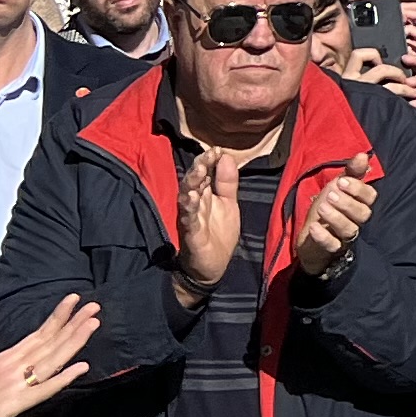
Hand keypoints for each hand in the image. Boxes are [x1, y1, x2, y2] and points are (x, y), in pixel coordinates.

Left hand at [0, 295, 100, 416]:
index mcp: (2, 363)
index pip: (36, 337)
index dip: (55, 319)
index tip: (73, 299)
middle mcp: (15, 374)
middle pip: (50, 346)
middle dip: (72, 326)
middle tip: (94, 306)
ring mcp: (16, 389)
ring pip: (51, 362)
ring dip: (72, 343)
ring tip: (92, 324)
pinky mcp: (12, 406)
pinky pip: (40, 391)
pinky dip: (60, 380)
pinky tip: (78, 368)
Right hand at [173, 142, 243, 298]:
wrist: (212, 267)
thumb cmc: (218, 234)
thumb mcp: (228, 204)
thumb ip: (227, 182)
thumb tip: (227, 155)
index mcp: (204, 195)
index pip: (204, 173)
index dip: (209, 160)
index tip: (217, 149)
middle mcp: (194, 204)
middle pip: (192, 181)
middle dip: (199, 167)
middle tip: (207, 156)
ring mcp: (191, 218)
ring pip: (187, 197)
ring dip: (191, 183)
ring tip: (198, 171)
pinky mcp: (191, 234)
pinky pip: (189, 219)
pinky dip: (190, 208)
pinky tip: (192, 198)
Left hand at [290, 160, 383, 282]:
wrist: (310, 235)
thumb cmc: (328, 207)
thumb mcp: (337, 186)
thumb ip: (351, 172)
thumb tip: (363, 154)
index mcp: (359, 204)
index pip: (370, 197)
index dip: (359, 189)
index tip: (342, 181)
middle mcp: (356, 221)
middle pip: (363, 214)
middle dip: (347, 203)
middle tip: (331, 194)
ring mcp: (344, 236)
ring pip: (349, 230)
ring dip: (335, 217)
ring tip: (322, 207)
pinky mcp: (331, 249)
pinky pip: (332, 245)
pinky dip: (323, 236)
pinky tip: (314, 227)